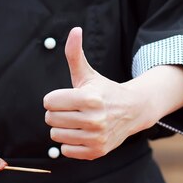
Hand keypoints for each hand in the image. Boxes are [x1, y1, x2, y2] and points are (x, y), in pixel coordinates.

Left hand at [43, 27, 182, 159]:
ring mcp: (96, 137)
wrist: (132, 112)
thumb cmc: (104, 91)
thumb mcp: (88, 74)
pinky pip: (65, 151)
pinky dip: (69, 144)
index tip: (67, 98)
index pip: (49, 102)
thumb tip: (75, 30)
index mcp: (89, 98)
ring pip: (56, 136)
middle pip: (50, 119)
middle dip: (57, 113)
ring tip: (76, 122)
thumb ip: (75, 54)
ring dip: (62, 129)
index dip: (54, 99)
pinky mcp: (97, 151)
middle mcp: (94, 119)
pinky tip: (82, 134)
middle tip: (72, 110)